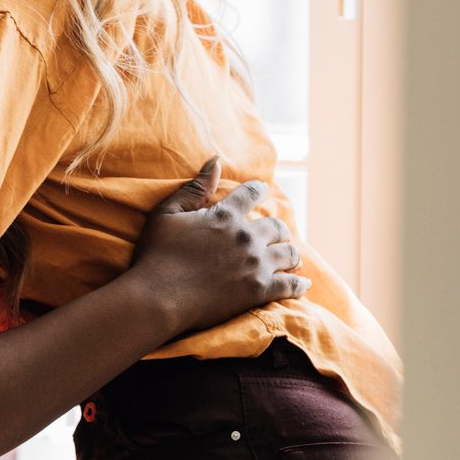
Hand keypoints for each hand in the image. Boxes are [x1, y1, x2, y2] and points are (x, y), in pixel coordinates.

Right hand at [127, 158, 307, 336]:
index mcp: (226, 215)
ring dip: (290, 254)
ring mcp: (255, 265)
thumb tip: (216, 161)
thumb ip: (194, 188)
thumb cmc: (156, 255)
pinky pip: (290, 285)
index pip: (251, 193)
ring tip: (290, 258)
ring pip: (288, 254)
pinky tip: (302, 283)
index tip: (262, 191)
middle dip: (277, 228)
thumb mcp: (166, 214)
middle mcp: (247, 237)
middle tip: (276, 233)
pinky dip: (299, 283)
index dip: (258, 190)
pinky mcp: (258, 292)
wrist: (157, 299)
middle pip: (276, 226)